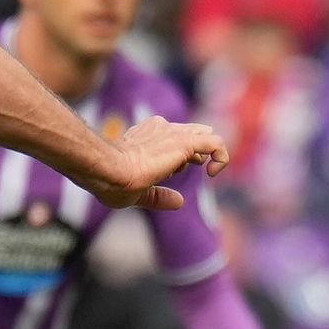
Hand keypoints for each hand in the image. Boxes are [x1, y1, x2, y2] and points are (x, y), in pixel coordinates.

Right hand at [91, 112, 226, 209]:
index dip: (181, 155)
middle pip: (192, 131)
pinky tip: (213, 173)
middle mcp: (160, 127)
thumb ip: (159, 196)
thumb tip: (179, 202)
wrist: (106, 170)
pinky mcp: (184, 143)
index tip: (175, 172)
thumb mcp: (139, 192)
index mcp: (146, 133)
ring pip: (205, 134)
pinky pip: (215, 143)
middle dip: (196, 150)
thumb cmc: (110, 181)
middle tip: (191, 168)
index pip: (174, 135)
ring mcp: (173, 133)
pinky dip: (221, 157)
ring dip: (207, 156)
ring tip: (204, 171)